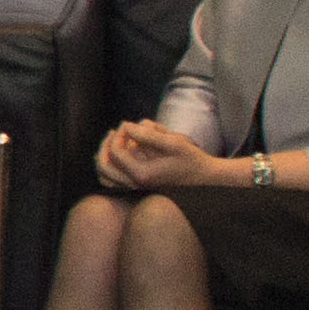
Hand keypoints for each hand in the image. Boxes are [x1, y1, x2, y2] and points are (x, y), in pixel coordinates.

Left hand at [97, 120, 218, 191]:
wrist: (204, 179)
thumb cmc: (191, 159)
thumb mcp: (173, 143)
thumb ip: (148, 135)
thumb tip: (126, 126)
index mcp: (141, 174)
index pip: (116, 152)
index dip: (119, 134)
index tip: (128, 123)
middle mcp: (135, 184)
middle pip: (104, 167)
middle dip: (105, 146)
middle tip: (113, 132)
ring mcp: (136, 186)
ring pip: (106, 176)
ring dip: (105, 157)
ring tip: (112, 140)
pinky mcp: (139, 184)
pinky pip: (115, 180)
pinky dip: (112, 166)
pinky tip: (122, 151)